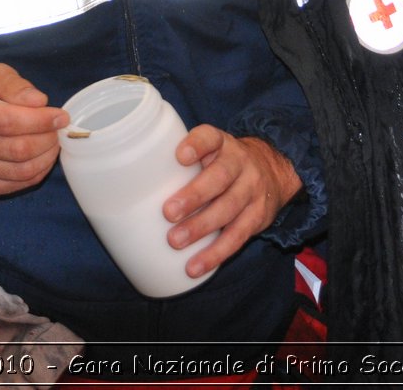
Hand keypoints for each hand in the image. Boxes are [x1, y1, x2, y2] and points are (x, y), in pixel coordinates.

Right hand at [0, 64, 68, 195]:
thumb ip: (16, 85)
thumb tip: (39, 102)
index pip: (6, 121)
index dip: (39, 121)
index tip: (60, 116)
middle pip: (16, 149)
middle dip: (47, 140)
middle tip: (58, 130)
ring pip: (19, 170)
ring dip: (45, 158)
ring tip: (53, 142)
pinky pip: (15, 184)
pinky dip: (36, 173)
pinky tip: (41, 157)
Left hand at [161, 126, 301, 278]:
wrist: (273, 170)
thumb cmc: (223, 163)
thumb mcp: (210, 150)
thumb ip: (181, 161)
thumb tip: (130, 183)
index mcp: (221, 143)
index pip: (210, 137)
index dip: (197, 145)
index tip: (180, 156)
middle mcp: (240, 163)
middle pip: (220, 177)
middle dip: (194, 195)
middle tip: (168, 212)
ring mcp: (252, 190)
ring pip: (228, 209)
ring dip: (201, 228)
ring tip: (175, 241)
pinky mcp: (258, 216)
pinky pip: (238, 236)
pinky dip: (215, 254)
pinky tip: (195, 266)